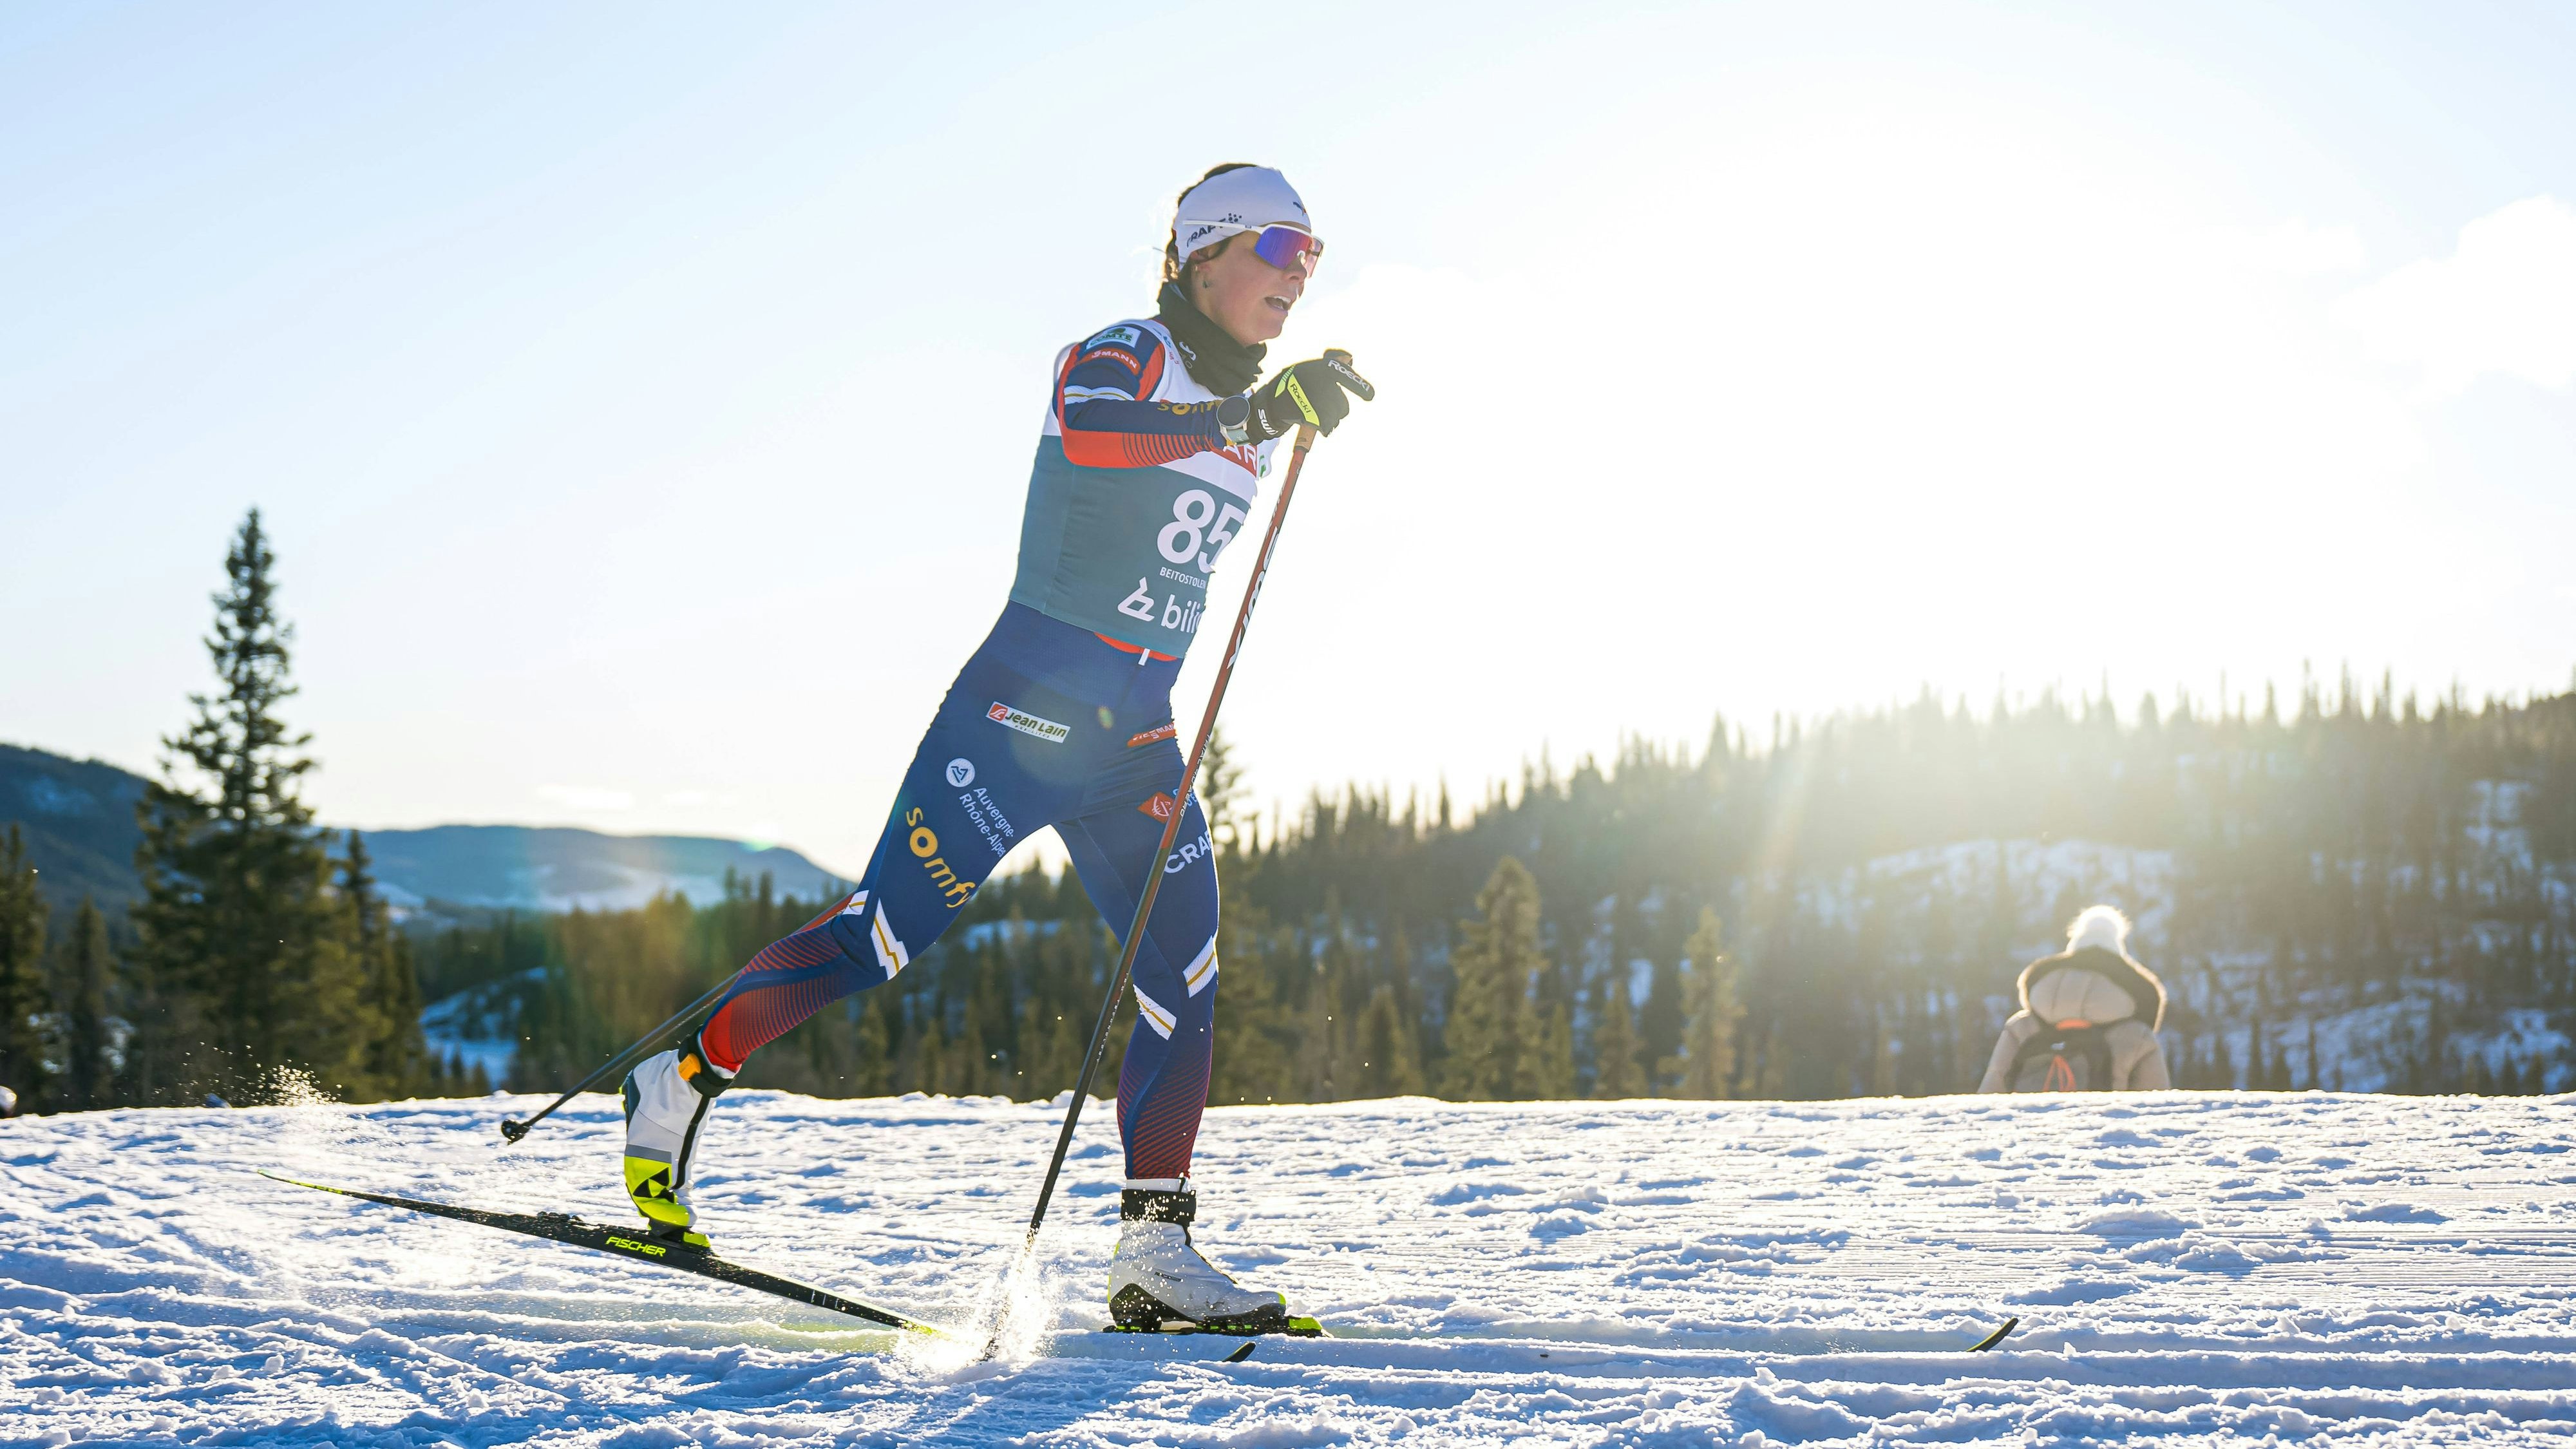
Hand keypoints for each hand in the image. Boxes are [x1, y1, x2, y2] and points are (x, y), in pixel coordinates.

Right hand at [1244, 352, 1373, 438]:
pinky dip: (1325, 427)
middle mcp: (1318, 383)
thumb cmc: (1293, 383)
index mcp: (1319, 369)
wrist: (1271, 403)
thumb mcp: (1310, 368)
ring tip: (1319, 414)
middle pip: (1341, 403)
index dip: (1358, 385)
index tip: (1371, 396)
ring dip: (1332, 418)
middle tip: (1328, 408)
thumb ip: (1330, 364)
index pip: (1343, 375)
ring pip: (1336, 415)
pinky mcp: (1308, 416)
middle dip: (1339, 408)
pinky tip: (1318, 424)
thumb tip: (1350, 358)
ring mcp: (1313, 400)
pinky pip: (1327, 425)